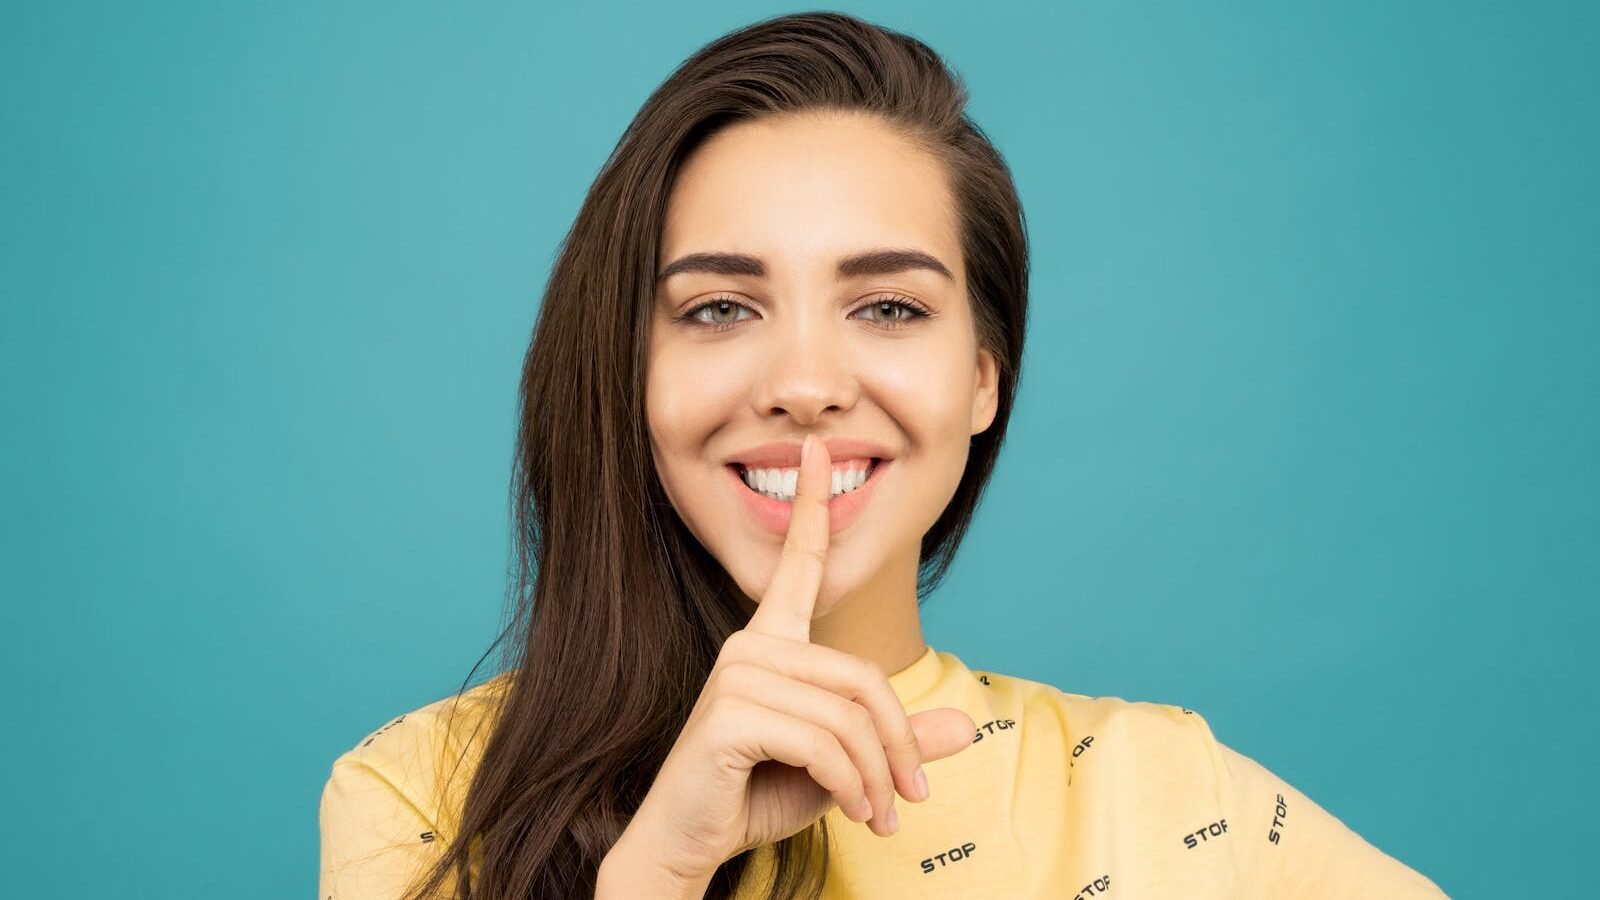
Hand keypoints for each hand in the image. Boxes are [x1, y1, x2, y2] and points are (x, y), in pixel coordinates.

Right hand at [616, 434, 976, 886]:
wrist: (690, 844)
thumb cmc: (758, 796)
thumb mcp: (846, 767)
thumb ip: (899, 740)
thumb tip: (970, 725)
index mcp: (771, 643)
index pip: (797, 565)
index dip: (812, 507)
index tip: (819, 449)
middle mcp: (749, 646)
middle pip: (863, 678)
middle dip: (898, 745)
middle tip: (908, 802)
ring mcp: (735, 676)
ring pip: (849, 716)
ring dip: (877, 777)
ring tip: (880, 817)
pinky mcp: (728, 714)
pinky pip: (823, 744)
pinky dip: (852, 786)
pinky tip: (853, 814)